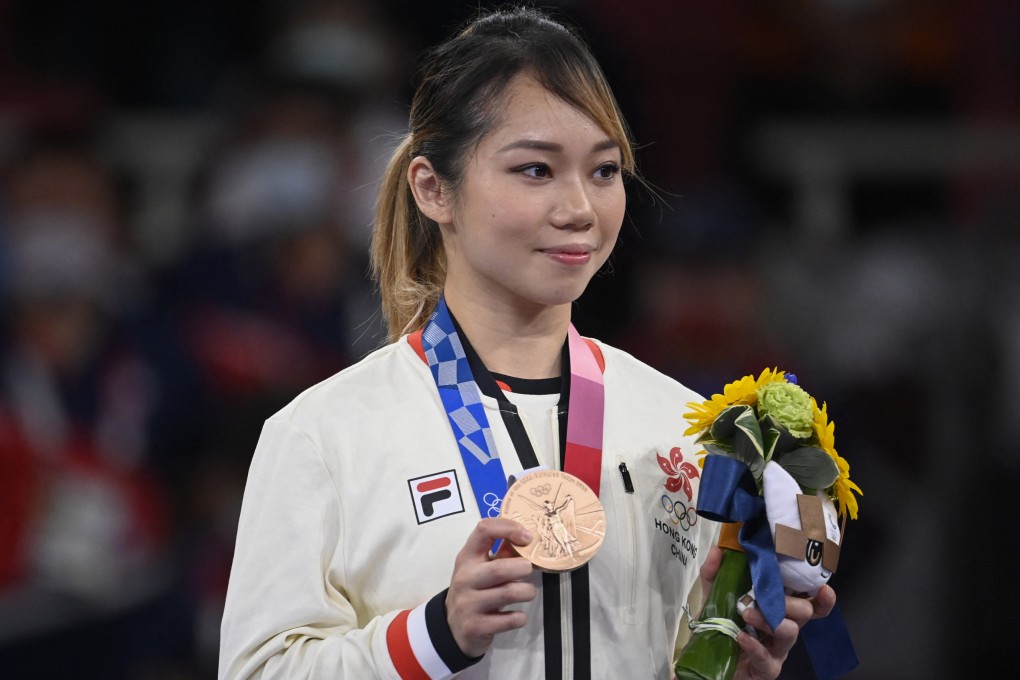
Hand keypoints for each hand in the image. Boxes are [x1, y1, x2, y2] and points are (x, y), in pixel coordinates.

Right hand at [445, 518, 536, 656]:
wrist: (451, 627)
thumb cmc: (473, 590)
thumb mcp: (480, 568)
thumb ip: (502, 553)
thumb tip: (528, 539)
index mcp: (467, 557)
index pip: (485, 530)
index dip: (510, 528)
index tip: (527, 538)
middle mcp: (465, 578)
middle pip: (500, 568)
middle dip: (523, 568)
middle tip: (528, 570)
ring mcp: (468, 604)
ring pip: (509, 593)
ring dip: (527, 592)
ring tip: (527, 592)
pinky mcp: (476, 627)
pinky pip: (510, 620)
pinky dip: (520, 617)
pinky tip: (516, 615)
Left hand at [698, 547, 837, 679]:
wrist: (709, 660)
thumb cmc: (721, 626)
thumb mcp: (714, 596)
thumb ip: (715, 574)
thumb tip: (717, 550)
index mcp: (779, 609)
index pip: (809, 601)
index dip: (821, 597)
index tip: (822, 587)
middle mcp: (784, 627)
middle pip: (804, 612)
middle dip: (787, 602)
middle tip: (761, 597)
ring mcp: (778, 650)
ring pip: (790, 632)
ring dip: (770, 620)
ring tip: (746, 614)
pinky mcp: (767, 668)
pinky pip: (767, 657)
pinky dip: (755, 645)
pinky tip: (741, 636)